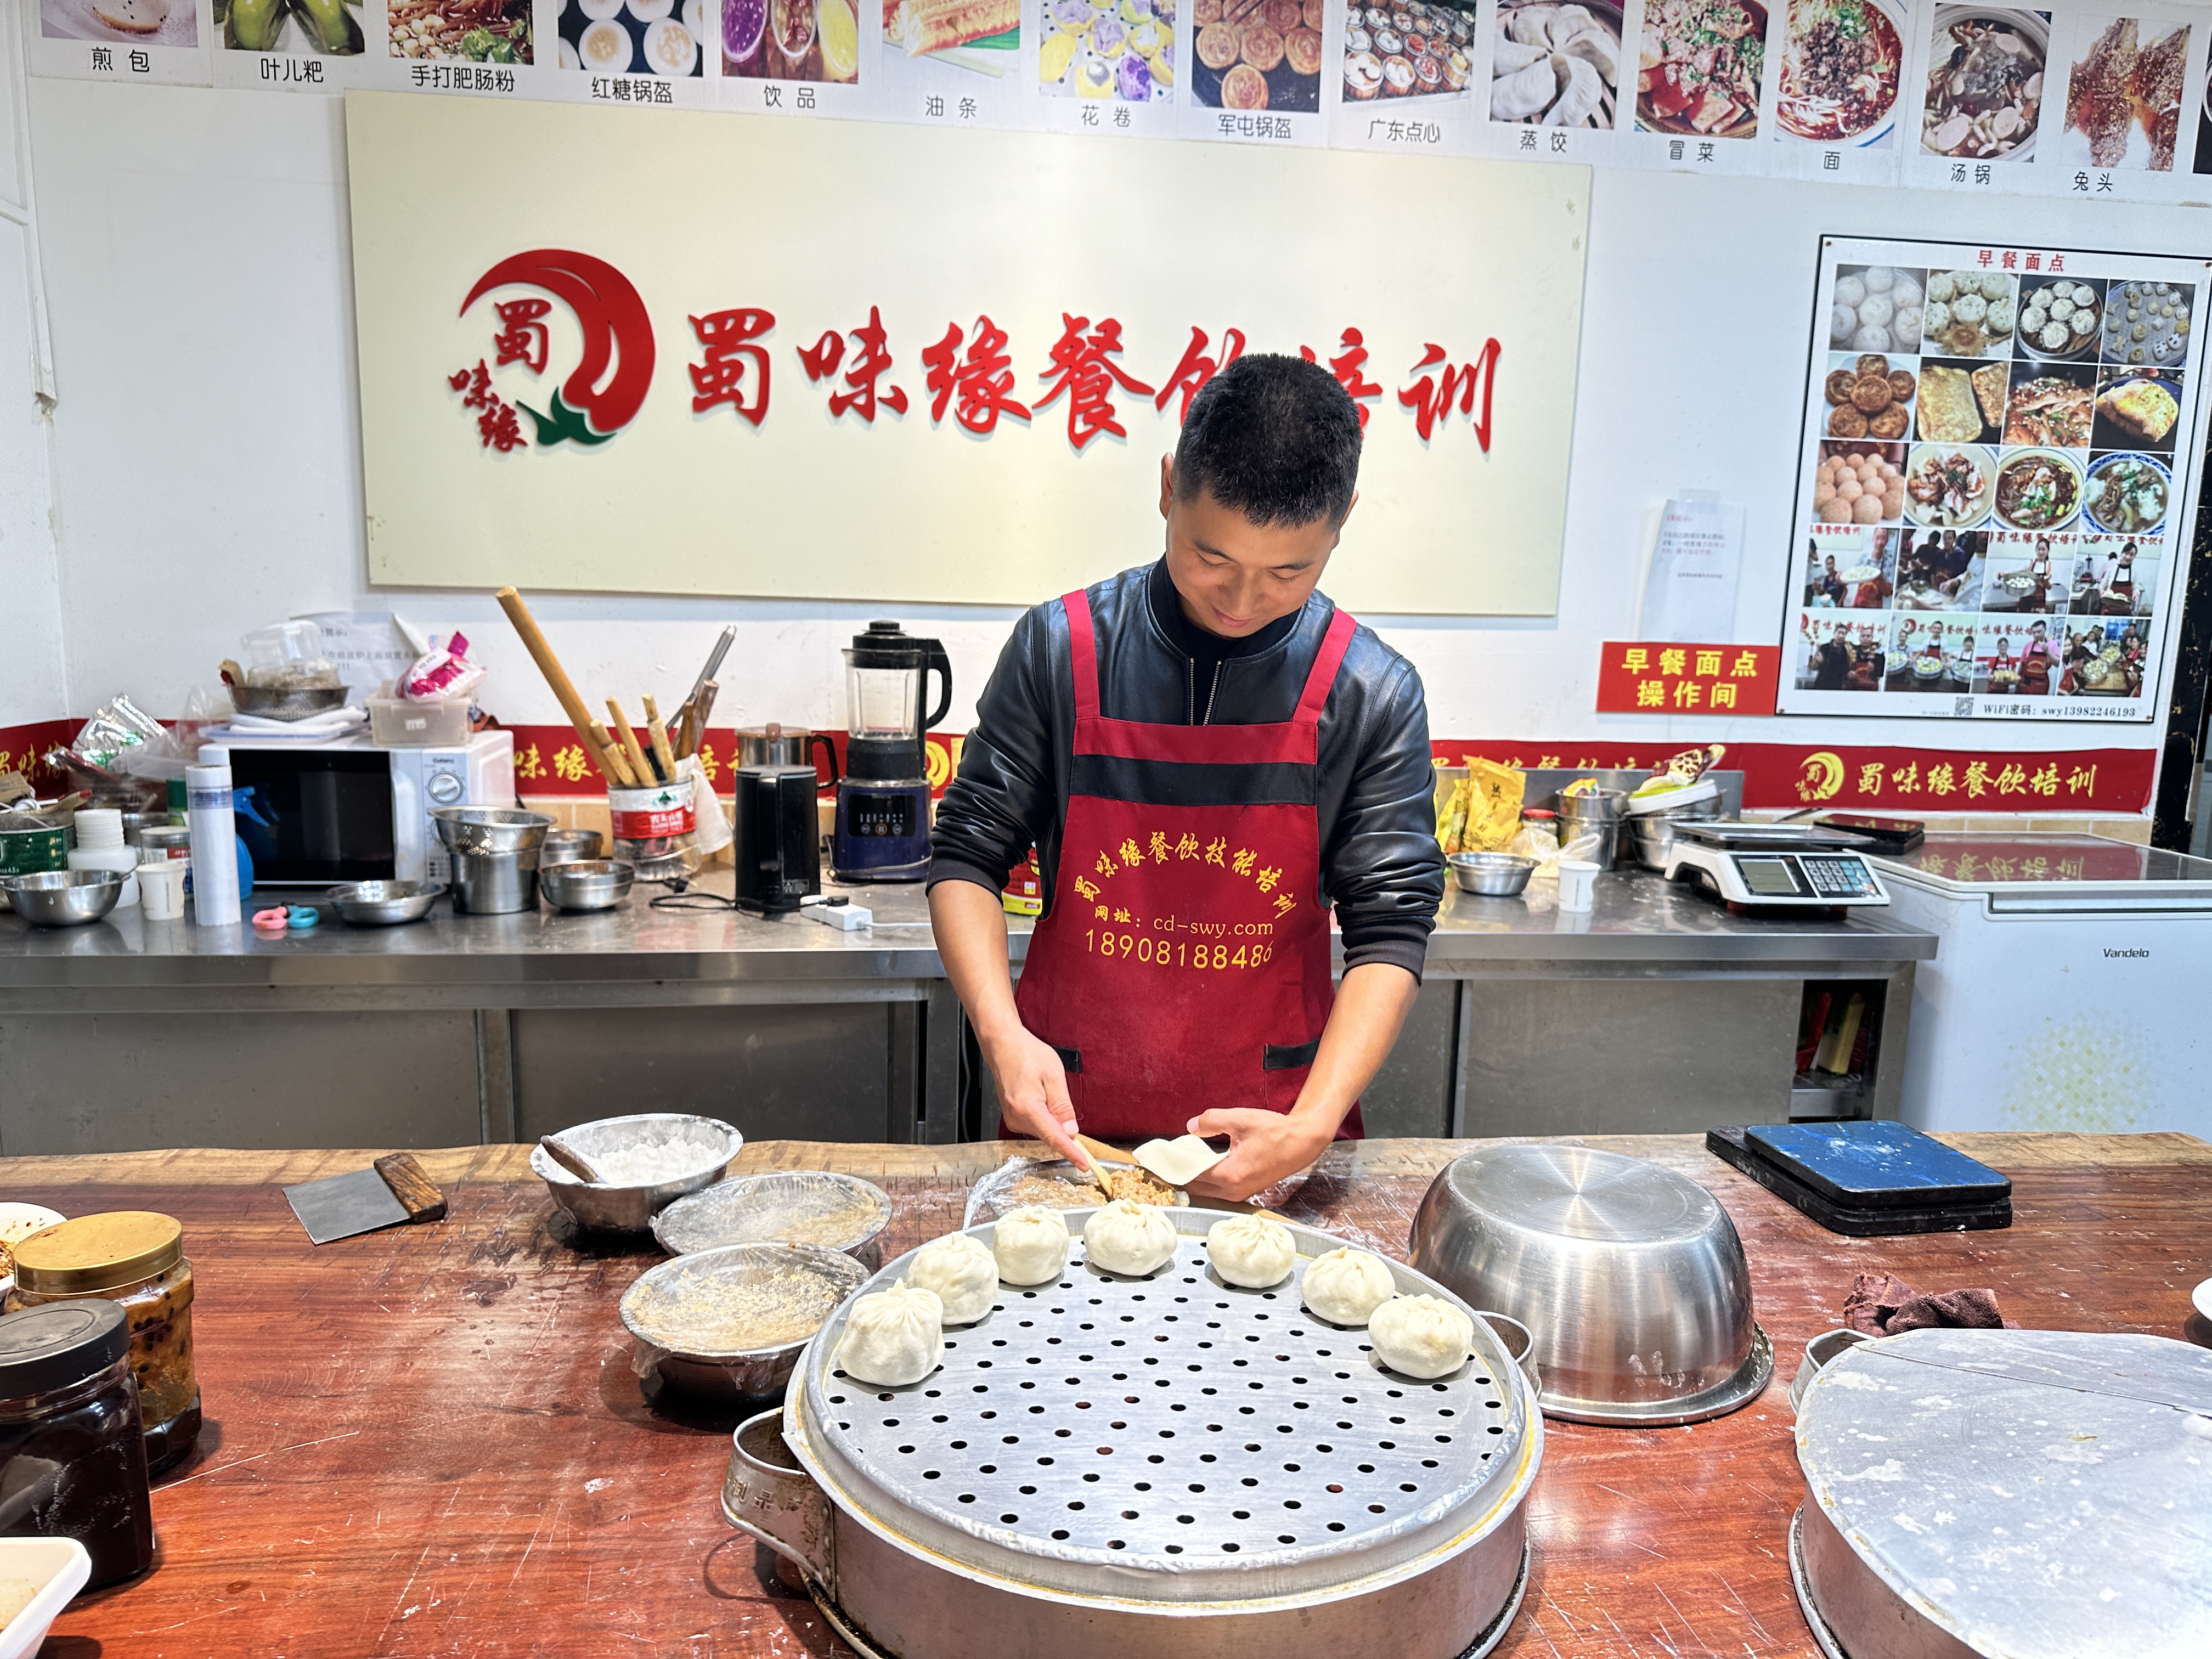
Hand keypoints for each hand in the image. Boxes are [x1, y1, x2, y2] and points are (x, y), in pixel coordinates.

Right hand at [981, 1023, 1089, 1171]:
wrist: (1003, 1045)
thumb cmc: (1026, 1054)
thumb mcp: (1053, 1076)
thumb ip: (1063, 1106)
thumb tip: (1071, 1131)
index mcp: (1028, 1109)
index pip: (1054, 1138)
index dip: (1071, 1153)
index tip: (1084, 1165)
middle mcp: (1017, 1118)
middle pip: (1049, 1135)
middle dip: (1064, 1128)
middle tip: (1064, 1101)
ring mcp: (1012, 1119)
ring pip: (1043, 1130)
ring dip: (1053, 1118)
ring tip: (1045, 1087)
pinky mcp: (1013, 1116)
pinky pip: (1036, 1124)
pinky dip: (1045, 1116)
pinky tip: (1042, 1094)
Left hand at [1182, 1108, 1333, 1201]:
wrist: (1302, 1143)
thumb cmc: (1275, 1131)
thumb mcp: (1240, 1119)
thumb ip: (1211, 1121)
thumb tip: (1190, 1127)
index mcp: (1229, 1175)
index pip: (1191, 1175)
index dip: (1176, 1164)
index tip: (1164, 1156)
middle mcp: (1233, 1190)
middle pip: (1196, 1187)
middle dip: (1184, 1173)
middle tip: (1175, 1156)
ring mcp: (1241, 1193)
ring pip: (1208, 1189)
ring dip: (1197, 1176)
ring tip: (1189, 1157)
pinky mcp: (1247, 1191)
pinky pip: (1220, 1188)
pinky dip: (1210, 1177)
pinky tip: (1208, 1161)